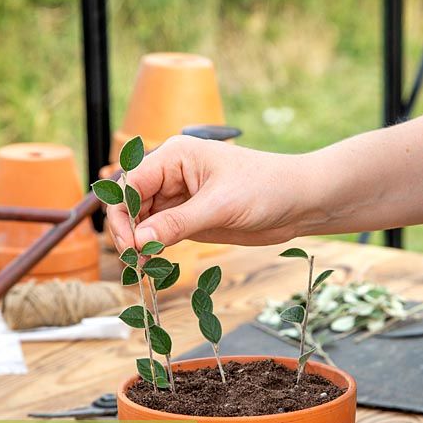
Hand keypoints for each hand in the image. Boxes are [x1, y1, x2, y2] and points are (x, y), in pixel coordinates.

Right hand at [107, 135, 310, 250]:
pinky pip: (159, 231)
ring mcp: (179, 197)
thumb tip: (139, 241)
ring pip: (142, 219)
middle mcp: (172, 174)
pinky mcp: (189, 217)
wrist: (299, 201)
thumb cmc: (266, 188)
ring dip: (138, 242)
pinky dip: (152, 246)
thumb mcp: (220, 206)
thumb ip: (176, 223)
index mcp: (174, 156)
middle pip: (131, 201)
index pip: (130, 183)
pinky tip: (153, 262)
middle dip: (127, 230)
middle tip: (135, 261)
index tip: (131, 244)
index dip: (122, 213)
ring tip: (142, 266)